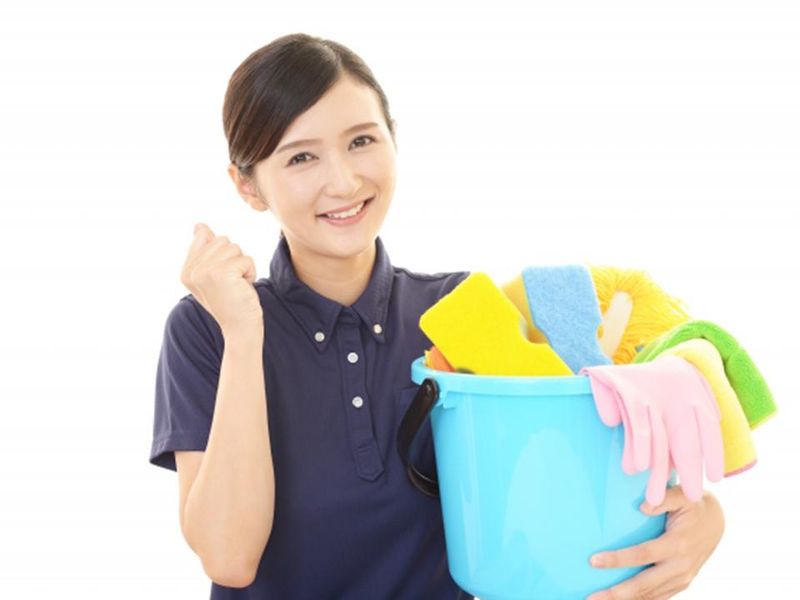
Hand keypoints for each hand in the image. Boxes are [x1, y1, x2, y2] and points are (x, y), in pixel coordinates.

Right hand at [180, 223, 262, 336]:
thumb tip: (199, 225)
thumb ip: (205, 251)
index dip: (222, 255)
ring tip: (237, 286)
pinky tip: (243, 289)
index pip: (205, 237)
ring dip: (243, 266)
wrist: (240, 329)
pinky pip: (246, 259)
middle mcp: (191, 270)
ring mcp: (205, 271)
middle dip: (234, 259)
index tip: (222, 279)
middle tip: (231, 283)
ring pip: (235, 248)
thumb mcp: (215, 275)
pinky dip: (250, 273)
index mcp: (186, 270)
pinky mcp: (222, 273)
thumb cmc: (232, 302)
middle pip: (222, 240)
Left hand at [586, 485, 724, 599]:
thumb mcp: (683, 496)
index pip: (643, 555)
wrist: (716, 523)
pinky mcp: (682, 584)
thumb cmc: (693, 506)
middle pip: (644, 585)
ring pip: (650, 596)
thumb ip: (664, 499)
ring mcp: (682, 579)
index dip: (618, 560)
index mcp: (677, 545)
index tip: (594, 561)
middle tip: (591, 597)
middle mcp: (680, 567)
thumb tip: (642, 507)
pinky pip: (658, 597)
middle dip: (617, 593)